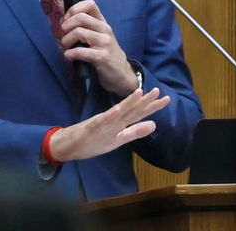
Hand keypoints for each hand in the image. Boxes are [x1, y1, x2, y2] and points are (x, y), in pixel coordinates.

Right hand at [48, 87, 169, 161]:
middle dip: (147, 101)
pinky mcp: (94, 125)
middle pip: (133, 109)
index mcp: (121, 123)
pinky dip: (112, 114)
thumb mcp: (118, 140)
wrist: (69, 145)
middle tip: (160, 91)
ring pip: (120, 111)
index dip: (153, 106)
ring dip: (130, 102)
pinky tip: (119, 108)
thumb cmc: (92, 141)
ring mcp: (104, 121)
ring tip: (141, 92)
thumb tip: (154, 124)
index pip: (140, 113)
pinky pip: (104, 119)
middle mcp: (115, 119)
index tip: (166, 99)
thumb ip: (135, 132)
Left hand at [61, 0, 138, 95]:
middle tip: (63, 35)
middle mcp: (104, 29)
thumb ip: (85, 26)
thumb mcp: (98, 36)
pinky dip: (70, 54)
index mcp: (102, 22)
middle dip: (66, 26)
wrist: (120, 72)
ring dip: (66, 40)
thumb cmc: (105, 52)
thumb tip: (64, 19)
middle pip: (80, 17)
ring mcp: (104, 43)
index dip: (74, 9)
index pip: (90, 4)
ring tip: (66, 47)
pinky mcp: (102, 57)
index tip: (67, 20)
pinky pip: (81, 51)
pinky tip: (68, 56)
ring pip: (79, 32)